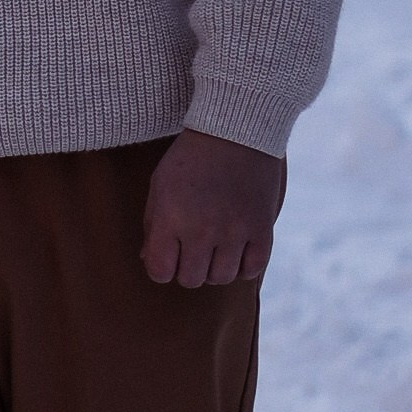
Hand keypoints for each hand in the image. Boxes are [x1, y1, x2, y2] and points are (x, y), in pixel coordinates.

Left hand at [141, 129, 284, 288]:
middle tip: (192, 249)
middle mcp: (202, 229)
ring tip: (214, 248)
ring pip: (220, 278)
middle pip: (191, 279)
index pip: (160, 272)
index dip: (161, 268)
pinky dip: (242, 266)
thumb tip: (150, 260)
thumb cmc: (190, 158)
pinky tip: (236, 250)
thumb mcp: (160, 184)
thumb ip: (153, 225)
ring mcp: (235, 231)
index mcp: (171, 218)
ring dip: (214, 268)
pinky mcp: (261, 229)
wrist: (236, 131)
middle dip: (187, 268)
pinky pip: (251, 270)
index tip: (168, 256)